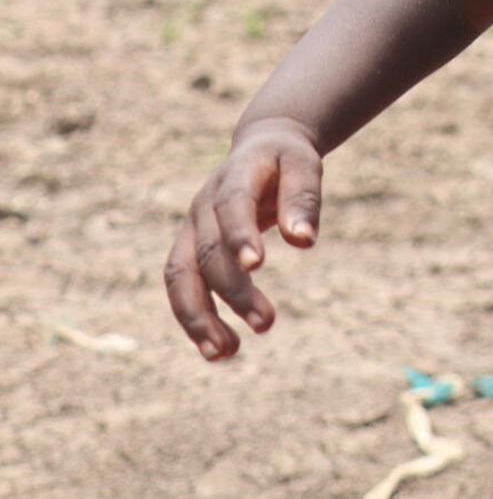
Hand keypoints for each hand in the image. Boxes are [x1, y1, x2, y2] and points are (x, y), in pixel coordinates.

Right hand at [163, 117, 323, 359]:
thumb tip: (304, 241)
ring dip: (197, 316)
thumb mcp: (304, 164)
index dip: (240, 234)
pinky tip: (218, 348)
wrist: (260, 145)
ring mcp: (191, 227)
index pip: (232, 206)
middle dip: (233, 290)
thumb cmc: (286, 159)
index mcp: (235, 175)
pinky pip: (182, 285)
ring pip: (181, 275)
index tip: (258, 266)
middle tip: (267, 324)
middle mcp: (204, 204)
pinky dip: (194, 317)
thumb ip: (304, 198)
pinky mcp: (189, 248)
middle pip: (208, 251)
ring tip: (225, 353)